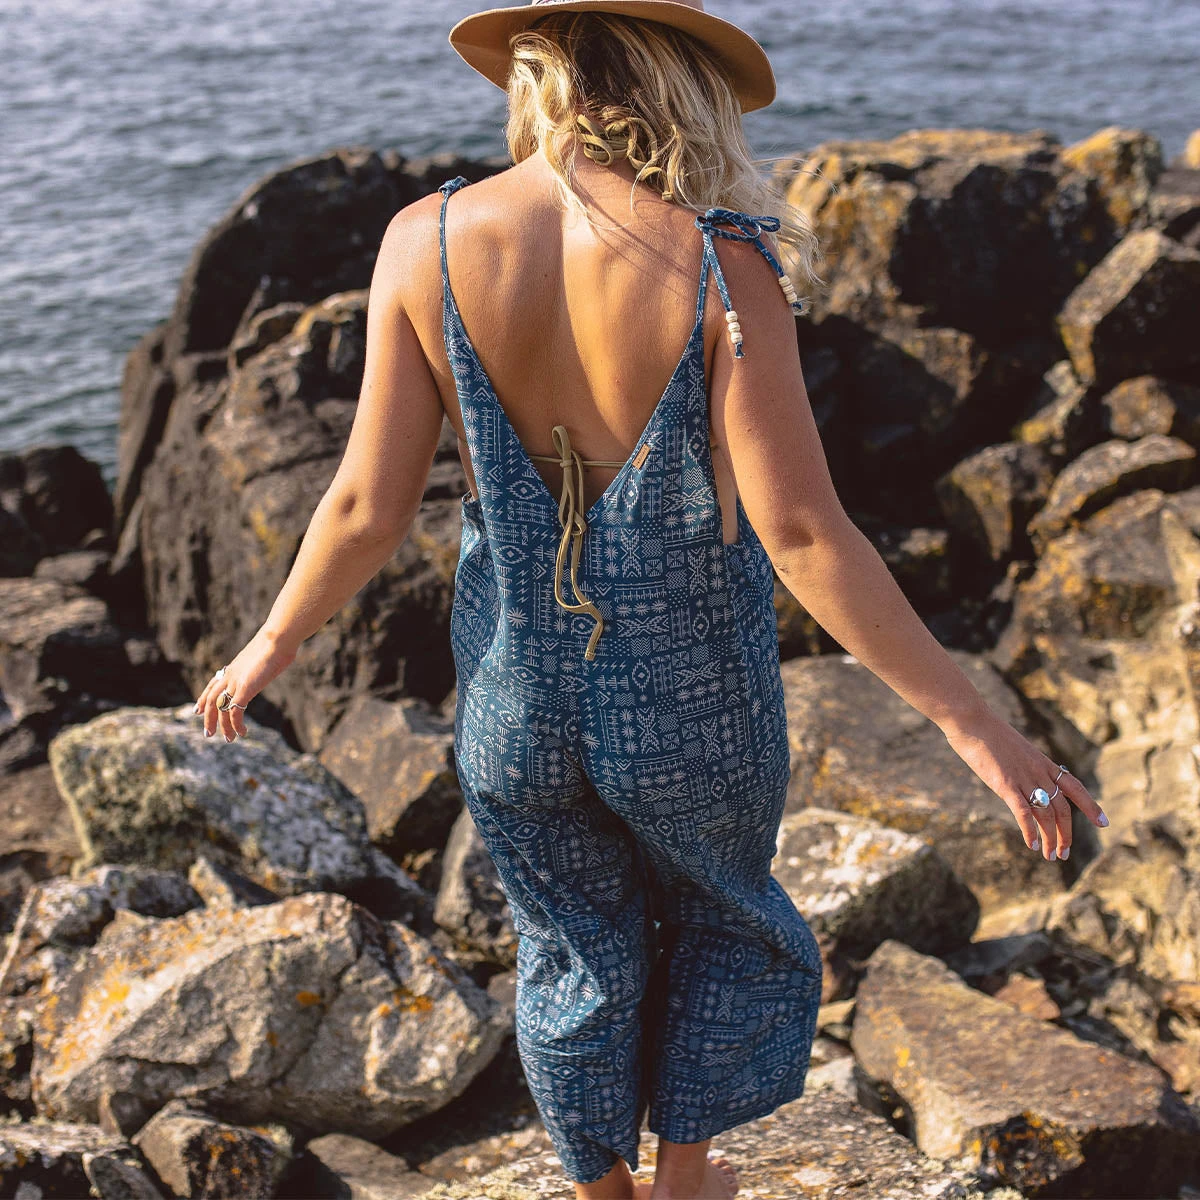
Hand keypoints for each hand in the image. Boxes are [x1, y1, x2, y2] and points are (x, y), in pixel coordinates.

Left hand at [193, 629, 295, 742]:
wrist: (277, 639)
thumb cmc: (278, 642)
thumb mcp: (267, 654)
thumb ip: (265, 661)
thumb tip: (278, 656)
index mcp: (233, 667)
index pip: (212, 685)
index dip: (204, 699)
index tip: (197, 711)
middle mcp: (230, 675)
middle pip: (211, 699)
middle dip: (208, 718)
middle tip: (208, 733)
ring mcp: (235, 682)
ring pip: (220, 709)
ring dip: (222, 726)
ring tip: (228, 739)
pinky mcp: (244, 689)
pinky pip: (235, 712)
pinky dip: (236, 725)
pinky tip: (242, 733)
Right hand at [939, 707, 1108, 860]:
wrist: (971, 719)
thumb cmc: (986, 732)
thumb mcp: (1013, 748)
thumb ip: (1022, 765)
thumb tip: (1022, 777)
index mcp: (1042, 762)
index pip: (1075, 787)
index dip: (1091, 806)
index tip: (1104, 824)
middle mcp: (1039, 772)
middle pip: (1062, 809)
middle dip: (1066, 834)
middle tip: (1064, 853)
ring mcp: (1023, 778)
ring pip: (1046, 815)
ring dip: (1050, 839)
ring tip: (1050, 856)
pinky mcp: (1005, 784)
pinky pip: (1024, 812)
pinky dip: (1030, 831)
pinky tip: (1032, 845)